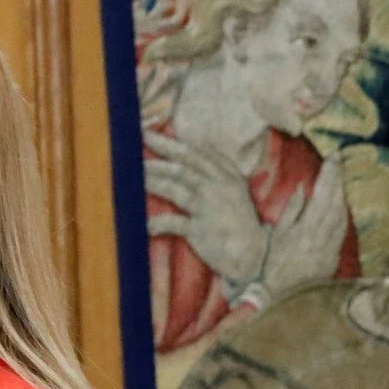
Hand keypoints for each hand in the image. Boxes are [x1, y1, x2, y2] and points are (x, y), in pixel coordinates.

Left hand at [143, 131, 268, 285]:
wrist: (256, 254)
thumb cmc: (238, 222)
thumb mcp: (234, 191)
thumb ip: (216, 172)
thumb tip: (195, 151)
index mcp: (228, 176)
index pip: (198, 153)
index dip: (173, 142)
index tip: (150, 134)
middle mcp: (220, 187)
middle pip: (185, 165)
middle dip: (160, 151)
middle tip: (137, 142)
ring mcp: (210, 208)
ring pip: (176, 187)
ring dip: (152, 180)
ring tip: (131, 174)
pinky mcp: (201, 230)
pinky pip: (173, 223)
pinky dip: (156, 223)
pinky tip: (141, 224)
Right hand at [259, 158, 352, 297]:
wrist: (279, 296)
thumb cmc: (271, 266)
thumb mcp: (275, 237)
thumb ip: (291, 212)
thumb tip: (304, 190)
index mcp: (304, 231)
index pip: (321, 196)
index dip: (328, 177)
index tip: (331, 159)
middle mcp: (321, 237)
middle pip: (335, 202)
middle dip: (337, 180)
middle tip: (339, 162)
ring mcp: (330, 247)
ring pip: (342, 215)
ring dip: (342, 195)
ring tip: (340, 179)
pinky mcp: (334, 256)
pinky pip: (343, 229)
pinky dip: (344, 214)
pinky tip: (342, 205)